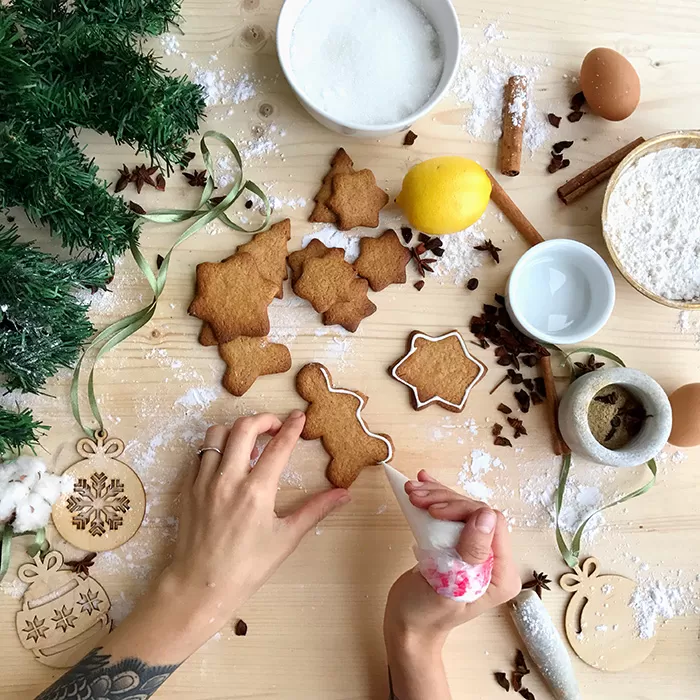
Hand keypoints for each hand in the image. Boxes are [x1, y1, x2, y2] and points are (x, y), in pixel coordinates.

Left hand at [107, 411, 349, 664]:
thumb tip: (344, 493)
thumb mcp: (286, 539)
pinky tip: (227, 460)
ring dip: (236, 430)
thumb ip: (315, 510)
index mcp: (256, 492)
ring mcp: (204, 481)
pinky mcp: (189, 487)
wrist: (200, 586)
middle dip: (263, 419)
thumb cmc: (247, 567)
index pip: (279, 447)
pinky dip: (216, 447)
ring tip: (250, 443)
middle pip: (244, 428)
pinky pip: (200, 453)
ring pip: (217, 434)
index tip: (300, 417)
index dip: (292, 427)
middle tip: (275, 426)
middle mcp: (228, 479)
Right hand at [384, 470, 519, 699]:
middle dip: (445, 501)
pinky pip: (452, 516)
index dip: (463, 510)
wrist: (407, 627)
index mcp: (501, 573)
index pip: (492, 523)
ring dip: (437, 497)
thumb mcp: (448, 585)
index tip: (433, 511)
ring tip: (412, 491)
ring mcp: (476, 551)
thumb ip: (470, 551)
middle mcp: (494, 560)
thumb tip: (486, 514)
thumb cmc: (426, 613)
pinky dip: (436, 500)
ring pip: (462, 509)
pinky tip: (422, 484)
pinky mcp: (458, 545)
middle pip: (476, 512)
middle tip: (416, 497)